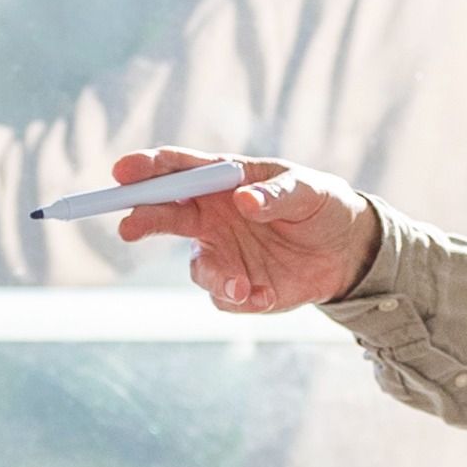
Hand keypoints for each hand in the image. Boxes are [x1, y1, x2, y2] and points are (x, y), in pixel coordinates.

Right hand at [110, 151, 383, 314]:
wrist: (344, 252)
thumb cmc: (320, 205)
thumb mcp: (309, 190)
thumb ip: (277, 193)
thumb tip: (243, 199)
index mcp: (224, 181)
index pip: (180, 170)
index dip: (149, 168)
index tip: (123, 171)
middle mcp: (212, 216)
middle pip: (166, 215)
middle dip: (144, 218)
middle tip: (129, 227)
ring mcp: (221, 253)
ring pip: (197, 266)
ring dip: (215, 276)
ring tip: (243, 287)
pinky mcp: (236, 286)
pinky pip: (224, 297)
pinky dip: (242, 298)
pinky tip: (267, 295)